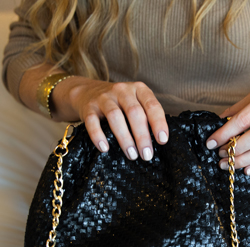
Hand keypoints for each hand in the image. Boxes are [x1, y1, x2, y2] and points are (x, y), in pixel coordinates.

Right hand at [54, 77, 168, 160]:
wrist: (87, 91)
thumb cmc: (119, 102)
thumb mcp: (135, 102)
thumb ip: (146, 115)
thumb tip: (157, 142)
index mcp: (138, 89)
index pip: (152, 105)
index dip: (158, 122)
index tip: (162, 140)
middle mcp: (122, 90)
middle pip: (134, 112)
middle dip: (142, 135)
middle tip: (147, 154)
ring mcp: (104, 98)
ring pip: (115, 116)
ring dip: (125, 138)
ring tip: (131, 155)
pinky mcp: (89, 107)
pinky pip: (92, 121)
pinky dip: (98, 135)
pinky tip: (104, 148)